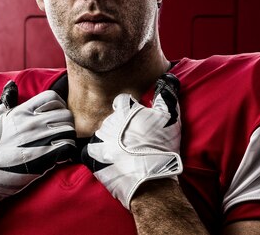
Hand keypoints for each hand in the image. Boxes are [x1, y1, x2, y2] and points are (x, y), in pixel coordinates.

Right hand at [0, 80, 75, 213]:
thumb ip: (5, 101)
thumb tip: (10, 85)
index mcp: (21, 112)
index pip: (52, 97)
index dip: (58, 104)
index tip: (54, 115)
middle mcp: (32, 123)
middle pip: (65, 113)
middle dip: (66, 122)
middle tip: (60, 132)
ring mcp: (38, 140)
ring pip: (69, 130)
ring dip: (68, 137)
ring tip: (61, 144)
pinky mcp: (44, 158)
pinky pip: (68, 147)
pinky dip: (68, 151)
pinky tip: (60, 156)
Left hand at [82, 73, 182, 208]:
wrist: (150, 182)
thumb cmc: (161, 148)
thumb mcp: (170, 118)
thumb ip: (167, 94)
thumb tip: (167, 78)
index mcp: (124, 109)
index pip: (124, 101)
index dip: (132, 111)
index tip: (139, 122)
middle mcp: (107, 120)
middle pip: (113, 119)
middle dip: (122, 128)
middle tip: (135, 142)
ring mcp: (97, 138)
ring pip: (102, 134)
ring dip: (111, 142)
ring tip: (125, 155)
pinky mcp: (90, 156)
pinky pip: (89, 151)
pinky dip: (98, 156)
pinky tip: (111, 161)